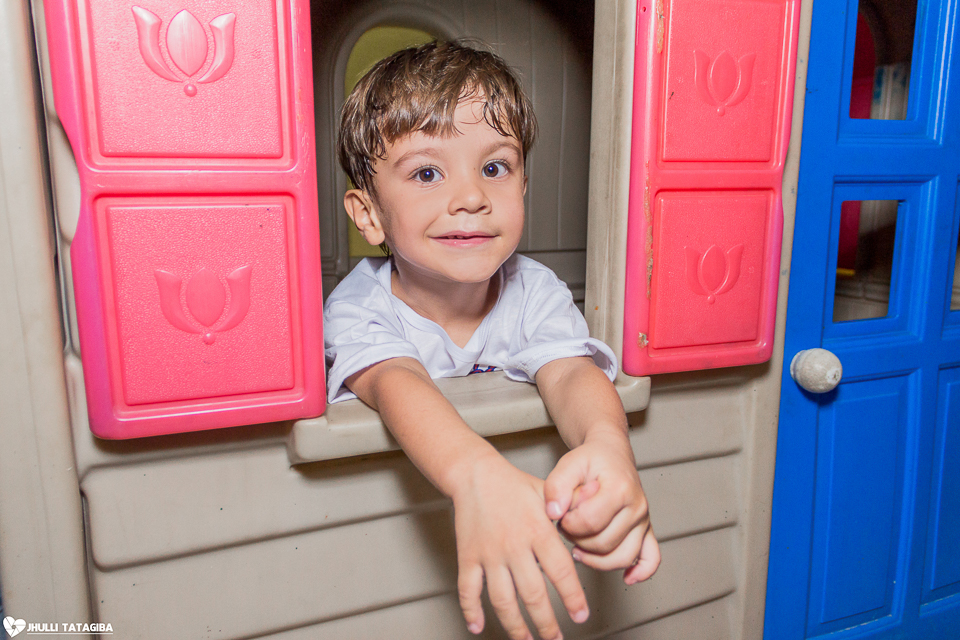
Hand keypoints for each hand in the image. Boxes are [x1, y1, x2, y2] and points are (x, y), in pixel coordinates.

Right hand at [452, 453, 589, 639]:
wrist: (475, 474)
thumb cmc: (514, 485)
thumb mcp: (548, 495)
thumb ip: (572, 511)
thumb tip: (595, 521)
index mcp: (538, 531)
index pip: (560, 571)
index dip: (572, 597)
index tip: (581, 616)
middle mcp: (514, 546)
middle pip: (532, 594)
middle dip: (546, 623)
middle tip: (555, 639)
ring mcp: (489, 554)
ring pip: (502, 599)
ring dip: (515, 625)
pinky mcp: (468, 556)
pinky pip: (467, 589)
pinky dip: (471, 611)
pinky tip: (477, 625)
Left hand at [544, 433, 659, 584]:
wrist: (611, 453)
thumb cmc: (591, 459)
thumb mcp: (568, 463)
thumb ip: (556, 486)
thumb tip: (554, 512)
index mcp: (619, 488)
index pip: (589, 522)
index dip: (568, 523)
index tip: (561, 514)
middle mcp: (637, 506)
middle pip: (604, 543)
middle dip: (577, 539)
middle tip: (566, 526)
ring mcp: (643, 520)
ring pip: (622, 557)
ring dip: (595, 559)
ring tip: (579, 547)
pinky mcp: (646, 530)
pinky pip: (651, 558)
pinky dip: (641, 572)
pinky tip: (628, 578)